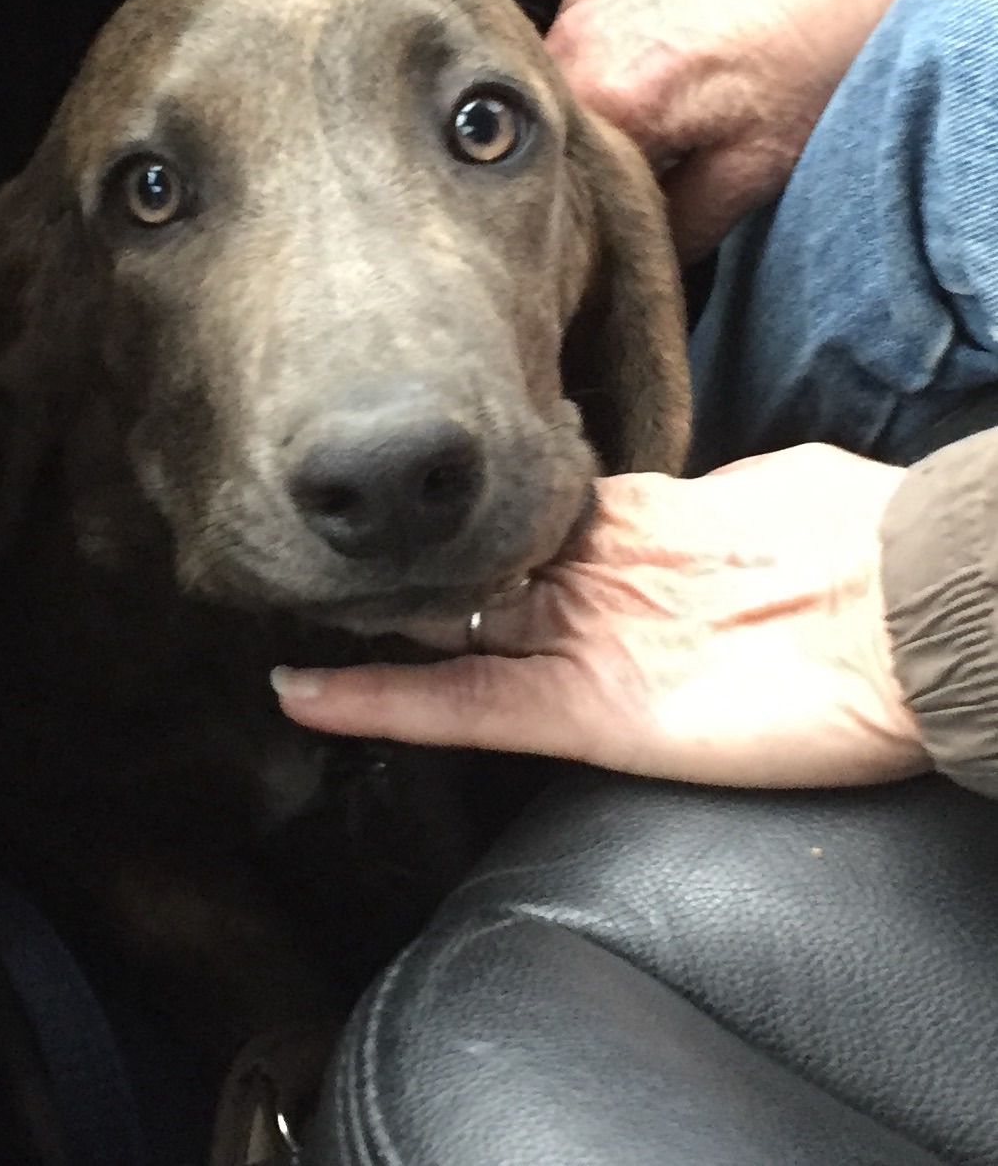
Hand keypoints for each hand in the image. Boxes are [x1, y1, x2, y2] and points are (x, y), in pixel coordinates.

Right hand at [273, 446, 930, 788]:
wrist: (920, 615)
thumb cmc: (853, 535)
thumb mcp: (765, 484)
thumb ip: (697, 490)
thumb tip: (668, 482)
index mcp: (620, 534)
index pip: (506, 529)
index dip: (448, 523)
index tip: (390, 508)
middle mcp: (587, 597)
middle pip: (464, 589)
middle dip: (391, 580)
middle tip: (304, 566)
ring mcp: (582, 654)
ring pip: (448, 641)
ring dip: (367, 636)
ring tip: (277, 622)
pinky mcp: (589, 714)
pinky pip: (469, 705)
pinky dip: (385, 701)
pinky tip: (309, 693)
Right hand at [546, 0, 997, 261]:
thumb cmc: (824, 43)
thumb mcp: (755, 170)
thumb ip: (680, 228)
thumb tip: (648, 254)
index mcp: (604, 96)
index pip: (559, 188)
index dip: (591, 216)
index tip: (630, 223)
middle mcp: (574, 41)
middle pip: (556, 137)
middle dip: (596, 162)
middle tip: (662, 170)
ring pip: (567, 91)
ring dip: (605, 113)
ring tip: (677, 110)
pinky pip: (586, 45)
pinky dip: (617, 68)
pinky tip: (680, 65)